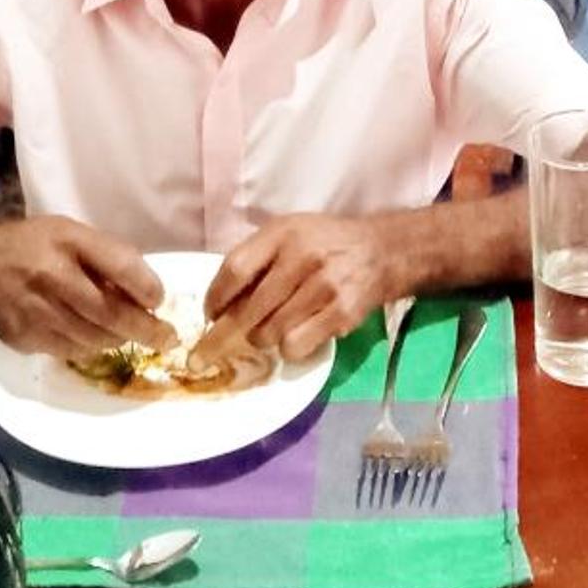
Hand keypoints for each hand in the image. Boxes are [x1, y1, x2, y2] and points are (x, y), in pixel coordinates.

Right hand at [0, 216, 172, 359]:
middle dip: (146, 330)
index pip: (120, 265)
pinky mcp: (27, 339)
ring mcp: (37, 313)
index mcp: (67, 240)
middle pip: (111, 313)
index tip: (160, 300)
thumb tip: (146, 291)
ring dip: (118, 340)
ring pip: (95, 340)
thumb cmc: (31, 246)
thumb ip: (105, 256)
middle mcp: (52, 277)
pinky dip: (89, 347)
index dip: (147, 287)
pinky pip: (72, 352)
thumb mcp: (69, 232)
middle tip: (167, 338)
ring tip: (128, 334)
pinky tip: (92, 336)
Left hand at [202, 213, 400, 360]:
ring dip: (262, 339)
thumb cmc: (325, 243)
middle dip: (221, 338)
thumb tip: (219, 306)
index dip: (215, 298)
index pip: (235, 269)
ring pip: (268, 334)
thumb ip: (256, 260)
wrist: (381, 250)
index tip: (209, 315)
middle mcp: (302, 257)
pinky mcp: (341, 314)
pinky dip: (288, 348)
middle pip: (247, 310)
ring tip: (273, 327)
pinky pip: (294, 346)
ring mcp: (323, 287)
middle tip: (206, 354)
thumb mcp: (288, 234)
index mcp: (282, 233)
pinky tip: (297, 334)